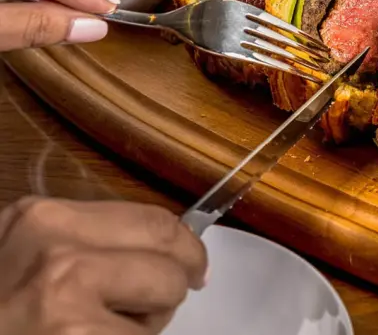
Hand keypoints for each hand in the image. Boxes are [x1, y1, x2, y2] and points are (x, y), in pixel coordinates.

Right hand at [0, 197, 206, 334]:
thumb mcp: (21, 259)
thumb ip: (80, 244)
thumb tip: (161, 249)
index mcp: (41, 219)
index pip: (152, 219)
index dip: (183, 247)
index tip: (191, 265)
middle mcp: (54, 249)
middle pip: (170, 255)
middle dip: (172, 285)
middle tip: (153, 308)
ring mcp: (64, 299)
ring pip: (163, 302)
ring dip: (146, 327)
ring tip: (100, 334)